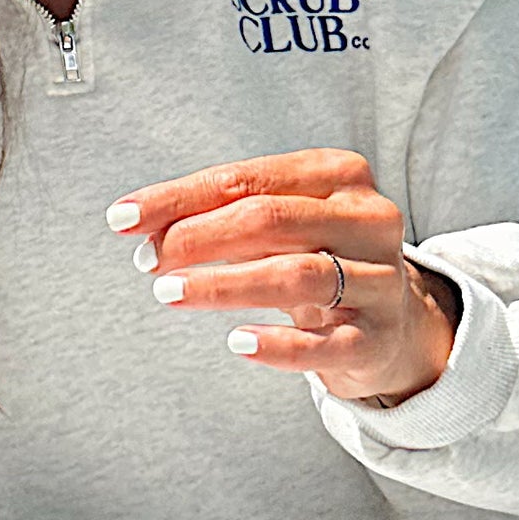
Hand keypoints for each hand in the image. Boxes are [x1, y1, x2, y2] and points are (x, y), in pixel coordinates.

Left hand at [107, 148, 458, 405]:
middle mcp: (367, 219)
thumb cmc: (319, 256)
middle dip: (196, 238)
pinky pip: (323, 345)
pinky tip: (236, 342)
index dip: (178, 198)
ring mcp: (380, 279)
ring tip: (169, 293)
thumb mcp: (280, 223)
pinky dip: (276, 344)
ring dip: (223, 285)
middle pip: (269, 219)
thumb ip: (219, 214)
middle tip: (148, 262)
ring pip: (296, 275)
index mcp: (339, 174)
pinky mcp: (378, 338)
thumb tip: (139, 223)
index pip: (245, 179)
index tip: (124, 218)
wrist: (394, 322)